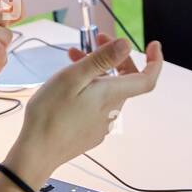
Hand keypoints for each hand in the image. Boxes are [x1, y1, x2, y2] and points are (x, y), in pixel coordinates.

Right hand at [0, 37, 162, 191]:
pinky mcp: (90, 132)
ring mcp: (101, 124)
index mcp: (112, 95)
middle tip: (95, 39)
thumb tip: (126, 44)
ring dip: (96, 72)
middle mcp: (112, 111)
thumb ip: (101, 60)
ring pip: (107, 91)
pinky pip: (97, 105)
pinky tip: (69, 86)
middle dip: (113, 57)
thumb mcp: (73, 77)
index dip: (155, 61)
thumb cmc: (51, 113)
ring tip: (72, 58)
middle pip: (124, 80)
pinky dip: (90, 89)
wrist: (36, 152)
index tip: (153, 45)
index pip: (147, 78)